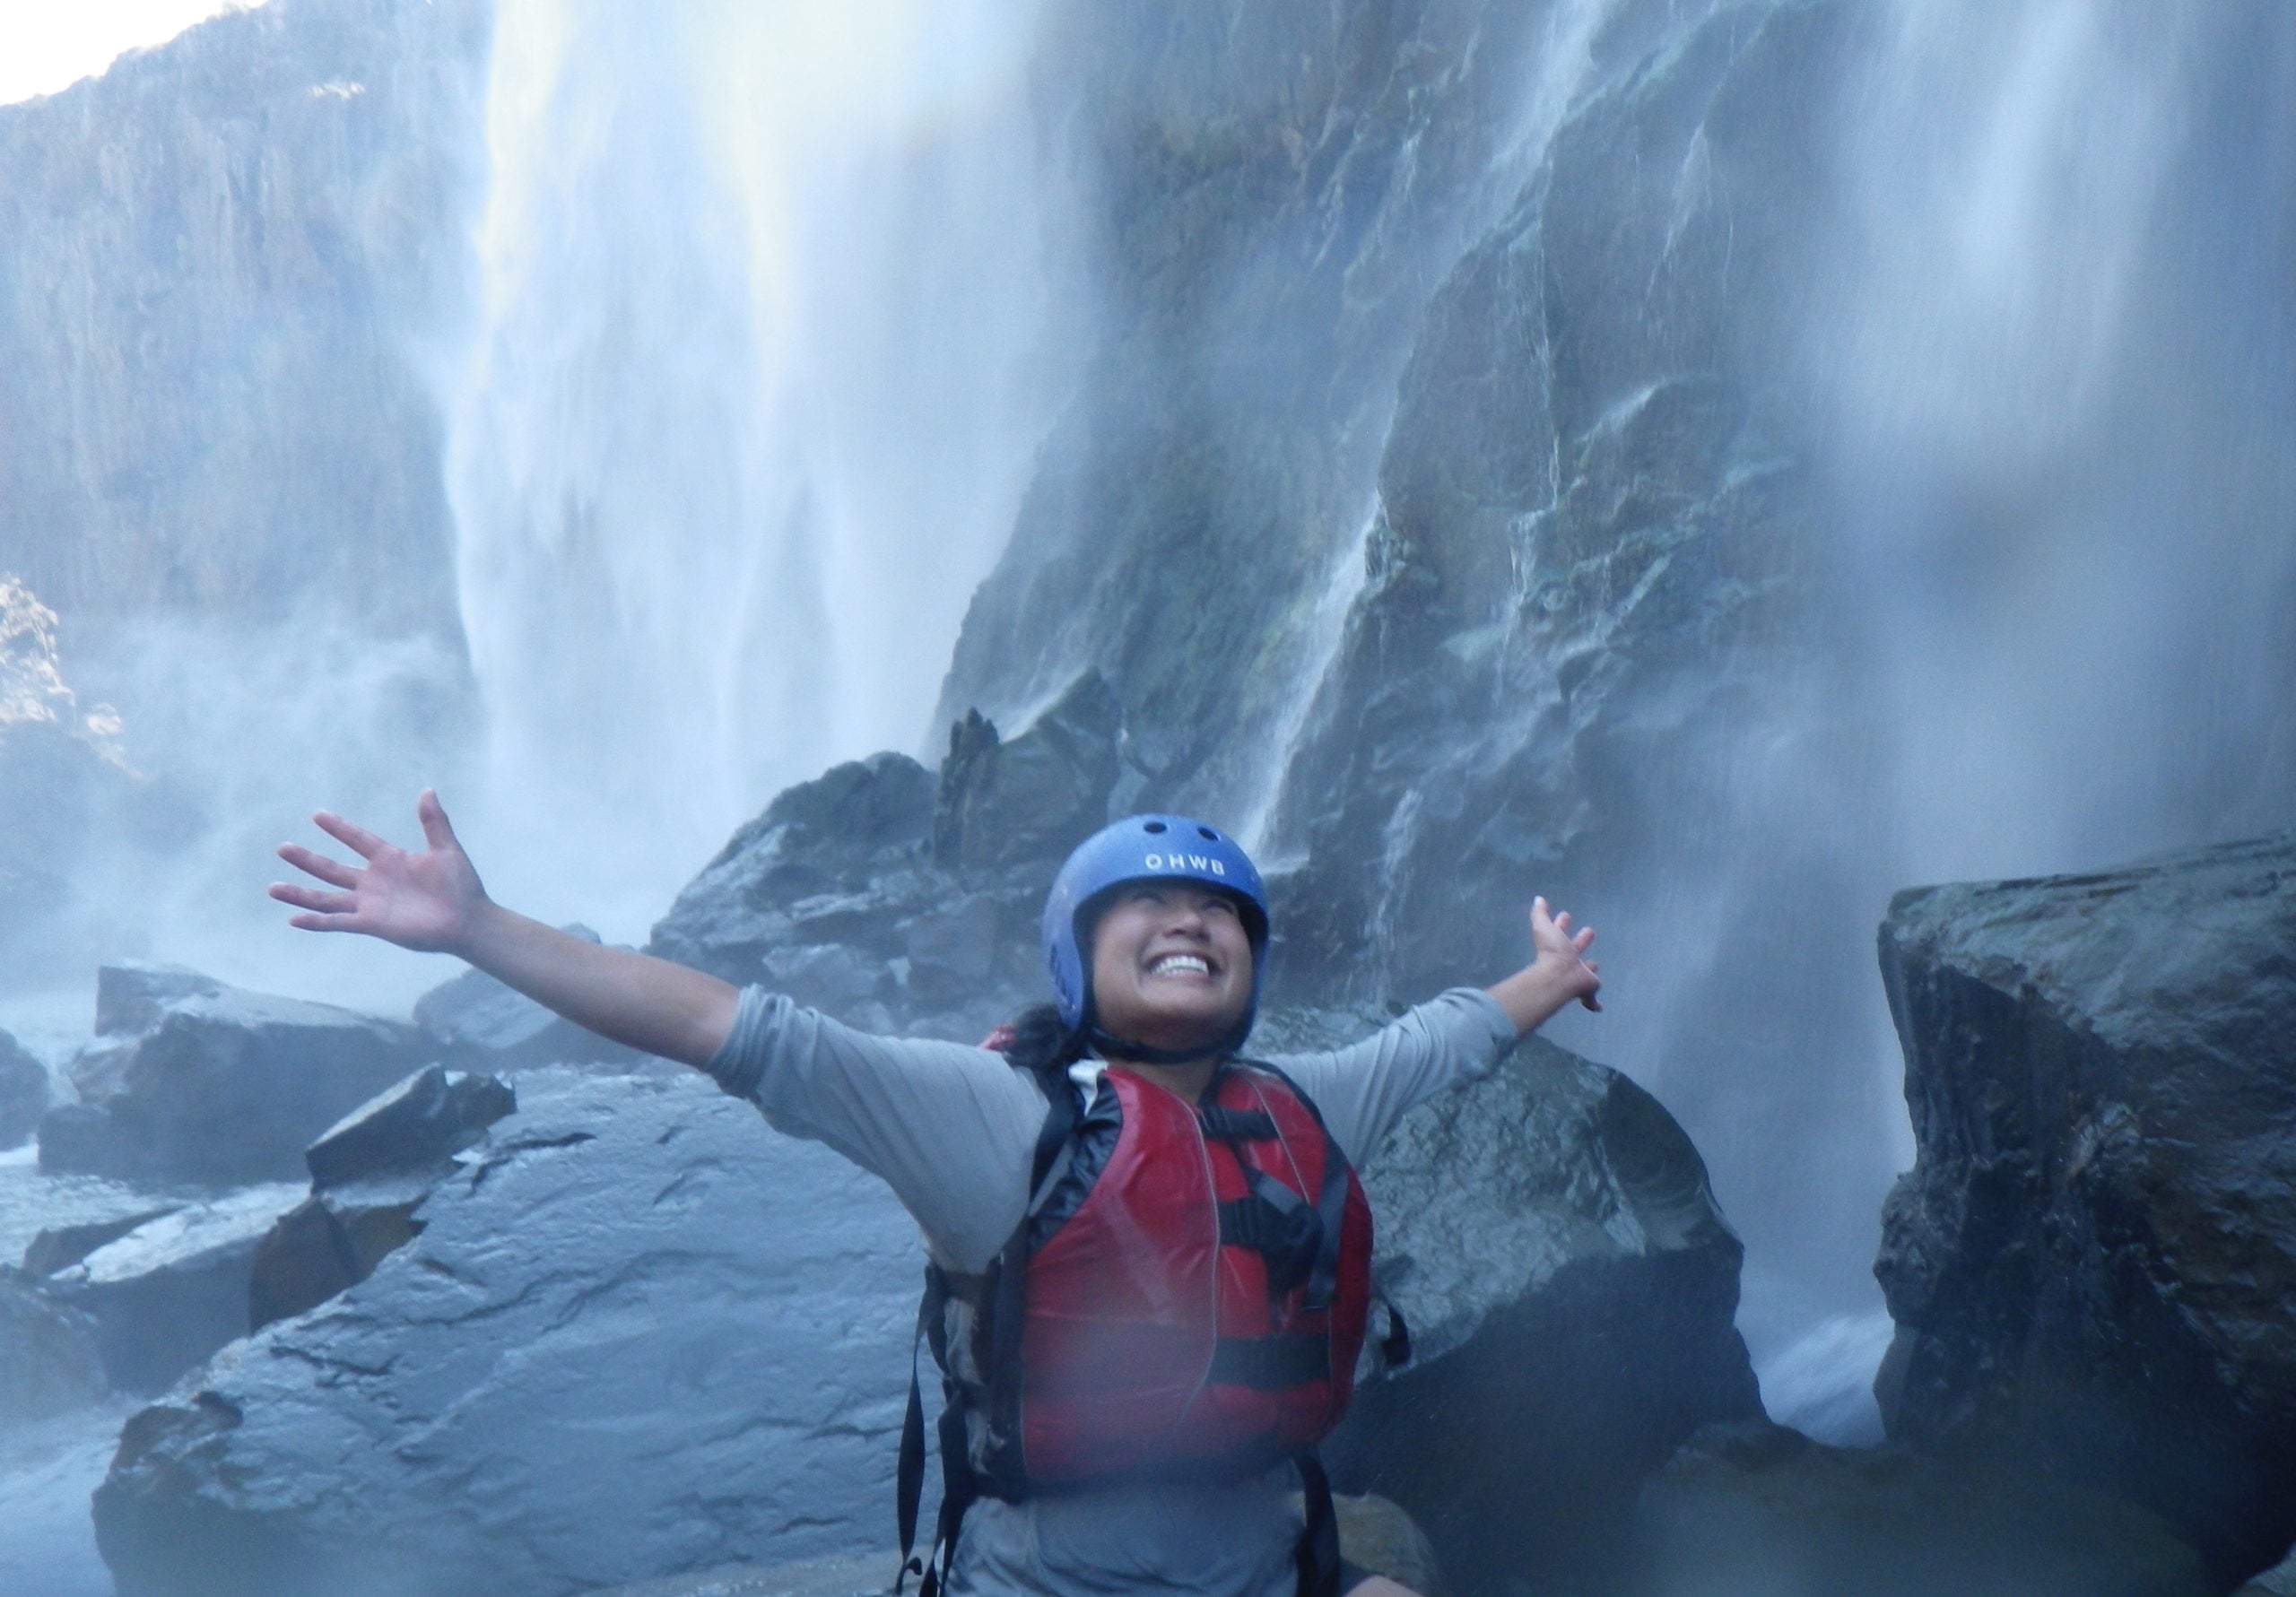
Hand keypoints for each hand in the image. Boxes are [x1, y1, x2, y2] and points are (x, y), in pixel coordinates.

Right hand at [270, 789, 488, 954]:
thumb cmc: (461, 885)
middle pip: (332, 869)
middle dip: (307, 859)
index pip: (358, 839)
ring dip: (300, 893)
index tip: (317, 814)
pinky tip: (294, 919)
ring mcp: (371, 903)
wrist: (468, 920)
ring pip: (327, 897)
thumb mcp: (446, 849)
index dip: (339, 828)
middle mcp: (374, 881)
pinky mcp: (372, 924)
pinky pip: (339, 922)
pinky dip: (317, 922)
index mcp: (390, 860)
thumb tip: (428, 790)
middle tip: (282, 847)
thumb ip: (434, 821)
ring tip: (273, 888)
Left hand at [1529, 894, 1600, 1012]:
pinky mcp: (1588, 989)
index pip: (1559, 932)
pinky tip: (1598, 1008)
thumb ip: (1539, 914)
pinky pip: (1591, 998)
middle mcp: (1567, 960)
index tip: (1565, 915)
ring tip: (1594, 964)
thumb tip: (1538, 899)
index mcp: (1558, 946)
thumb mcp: (1543, 928)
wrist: (1558, 977)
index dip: (1561, 924)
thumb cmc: (1552, 952)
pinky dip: (1594, 1003)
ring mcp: (1577, 975)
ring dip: (1588, 968)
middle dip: (1580, 941)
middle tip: (1589, 932)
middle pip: (1574, 949)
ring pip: (1584, 971)